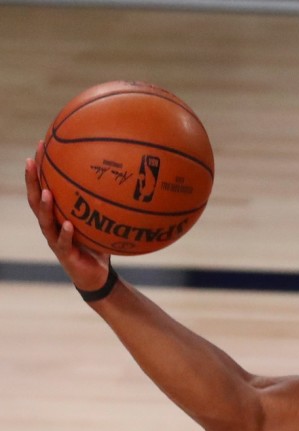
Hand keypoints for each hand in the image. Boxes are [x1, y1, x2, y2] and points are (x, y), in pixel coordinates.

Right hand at [25, 142, 110, 291]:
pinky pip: (63, 243)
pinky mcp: (65, 255)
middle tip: (31, 161)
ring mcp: (55, 240)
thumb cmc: (97, 244)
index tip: (41, 145)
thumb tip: (124, 178)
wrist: (96, 276)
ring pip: (45, 221)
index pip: (43, 186)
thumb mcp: (100, 220)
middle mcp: (51, 224)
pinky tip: (68, 224)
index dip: (40, 168)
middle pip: (35, 199)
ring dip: (45, 206)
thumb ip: (105, 203)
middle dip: (32, 180)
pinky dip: (65, 233)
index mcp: (57, 214)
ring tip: (45, 191)